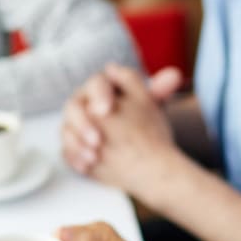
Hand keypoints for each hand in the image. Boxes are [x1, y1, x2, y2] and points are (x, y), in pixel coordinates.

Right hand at [62, 64, 183, 199]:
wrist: (143, 156)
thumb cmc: (144, 125)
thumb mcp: (151, 107)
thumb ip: (159, 90)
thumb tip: (174, 75)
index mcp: (102, 88)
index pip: (96, 83)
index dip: (100, 94)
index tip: (106, 109)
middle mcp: (83, 104)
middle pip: (73, 107)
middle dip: (83, 123)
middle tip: (97, 139)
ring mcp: (75, 127)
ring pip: (66, 130)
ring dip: (77, 142)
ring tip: (94, 155)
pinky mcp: (73, 147)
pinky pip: (66, 151)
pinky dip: (75, 158)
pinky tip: (87, 165)